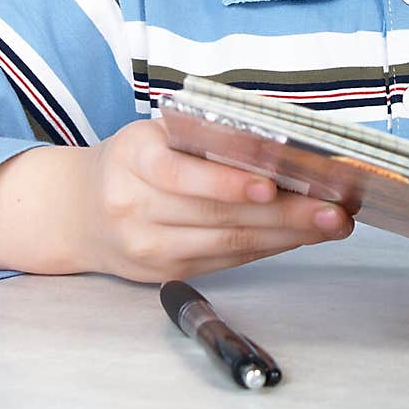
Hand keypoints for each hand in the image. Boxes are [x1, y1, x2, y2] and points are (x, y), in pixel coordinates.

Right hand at [79, 118, 353, 281]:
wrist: (76, 210)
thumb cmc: (133, 160)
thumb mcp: (154, 134)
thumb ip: (206, 137)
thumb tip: (281, 146)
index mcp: (133, 157)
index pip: (181, 171)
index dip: (227, 179)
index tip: (273, 181)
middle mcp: (134, 205)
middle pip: (217, 213)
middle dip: (284, 211)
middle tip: (332, 207)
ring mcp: (147, 246)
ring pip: (227, 241)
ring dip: (286, 234)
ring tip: (329, 223)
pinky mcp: (163, 273)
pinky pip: (224, 259)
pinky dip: (267, 246)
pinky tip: (298, 236)